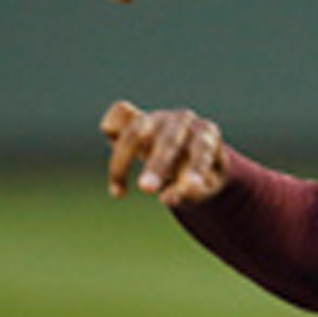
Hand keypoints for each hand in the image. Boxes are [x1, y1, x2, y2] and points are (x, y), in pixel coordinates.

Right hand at [101, 100, 228, 205]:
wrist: (190, 155)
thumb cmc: (204, 174)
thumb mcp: (207, 186)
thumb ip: (192, 192)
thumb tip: (166, 199)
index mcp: (207, 133)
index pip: (202, 149)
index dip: (196, 167)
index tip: (192, 186)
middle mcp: (183, 119)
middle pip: (169, 139)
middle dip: (157, 164)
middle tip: (147, 190)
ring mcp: (158, 117)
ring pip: (135, 132)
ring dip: (123, 161)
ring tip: (118, 193)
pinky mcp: (136, 119)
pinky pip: (118, 118)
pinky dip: (110, 134)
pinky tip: (109, 159)